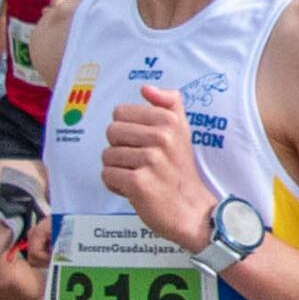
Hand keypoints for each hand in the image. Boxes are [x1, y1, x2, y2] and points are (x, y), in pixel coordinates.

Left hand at [97, 83, 216, 250]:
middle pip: (111, 132)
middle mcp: (161, 138)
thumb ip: (169, 103)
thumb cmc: (180, 171)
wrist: (191, 210)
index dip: (127, 130)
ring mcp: (150, 160)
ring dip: (118, 170)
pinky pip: (107, 175)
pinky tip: (134, 189)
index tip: (143, 144)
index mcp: (168, 121)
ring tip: (139, 177)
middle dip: (120, 149)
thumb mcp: (182, 131)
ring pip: (107, 155)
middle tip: (141, 163)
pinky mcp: (139, 182)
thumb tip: (146, 88)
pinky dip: (116, 186)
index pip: (120, 113)